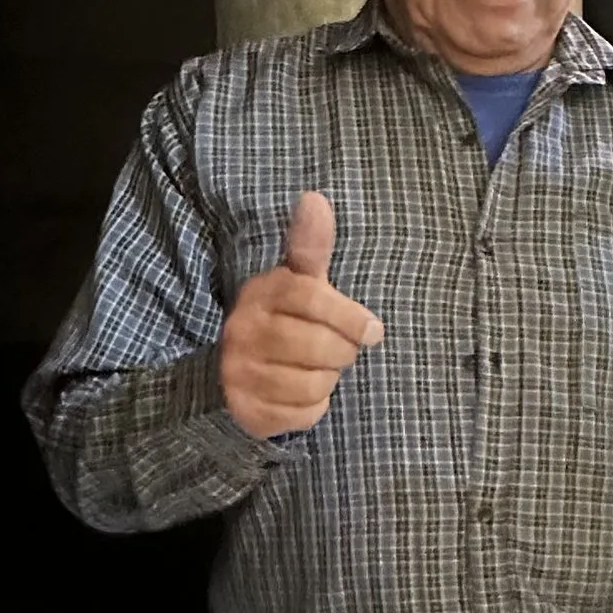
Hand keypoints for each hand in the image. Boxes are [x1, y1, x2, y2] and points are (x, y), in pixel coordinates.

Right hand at [218, 192, 384, 435]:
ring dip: (326, 381)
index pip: (313, 300)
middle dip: (342, 353)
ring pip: (311, 384)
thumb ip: (310, 245)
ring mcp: (239, 370)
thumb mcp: (299, 280)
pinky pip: (300, 415)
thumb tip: (315, 197)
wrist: (238, 369)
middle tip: (341, 352)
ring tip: (317, 370)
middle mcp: (242, 330)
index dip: (351, 318)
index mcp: (262, 293)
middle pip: (318, 347)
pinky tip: (303, 393)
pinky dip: (313, 408)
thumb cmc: (287, 318)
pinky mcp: (244, 408)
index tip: (373, 331)